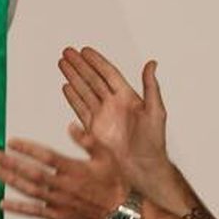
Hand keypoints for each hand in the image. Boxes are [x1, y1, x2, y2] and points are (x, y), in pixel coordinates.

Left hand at [0, 124, 129, 218]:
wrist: (123, 215)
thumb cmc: (116, 183)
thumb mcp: (107, 156)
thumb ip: (87, 140)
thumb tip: (70, 126)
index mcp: (75, 169)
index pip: (45, 155)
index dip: (26, 148)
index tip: (11, 142)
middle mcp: (64, 186)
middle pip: (32, 173)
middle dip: (11, 163)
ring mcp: (59, 203)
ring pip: (30, 191)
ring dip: (11, 181)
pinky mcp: (58, 217)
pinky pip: (34, 212)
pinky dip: (17, 208)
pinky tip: (3, 202)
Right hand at [59, 48, 173, 201]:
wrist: (142, 168)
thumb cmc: (153, 143)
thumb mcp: (155, 111)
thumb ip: (151, 87)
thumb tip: (152, 64)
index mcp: (128, 97)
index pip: (108, 74)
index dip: (96, 62)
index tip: (84, 51)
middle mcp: (113, 104)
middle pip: (92, 79)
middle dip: (79, 66)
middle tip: (67, 52)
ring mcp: (102, 116)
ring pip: (84, 91)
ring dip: (73, 77)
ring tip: (62, 64)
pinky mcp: (93, 130)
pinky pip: (80, 109)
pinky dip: (72, 98)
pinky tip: (66, 87)